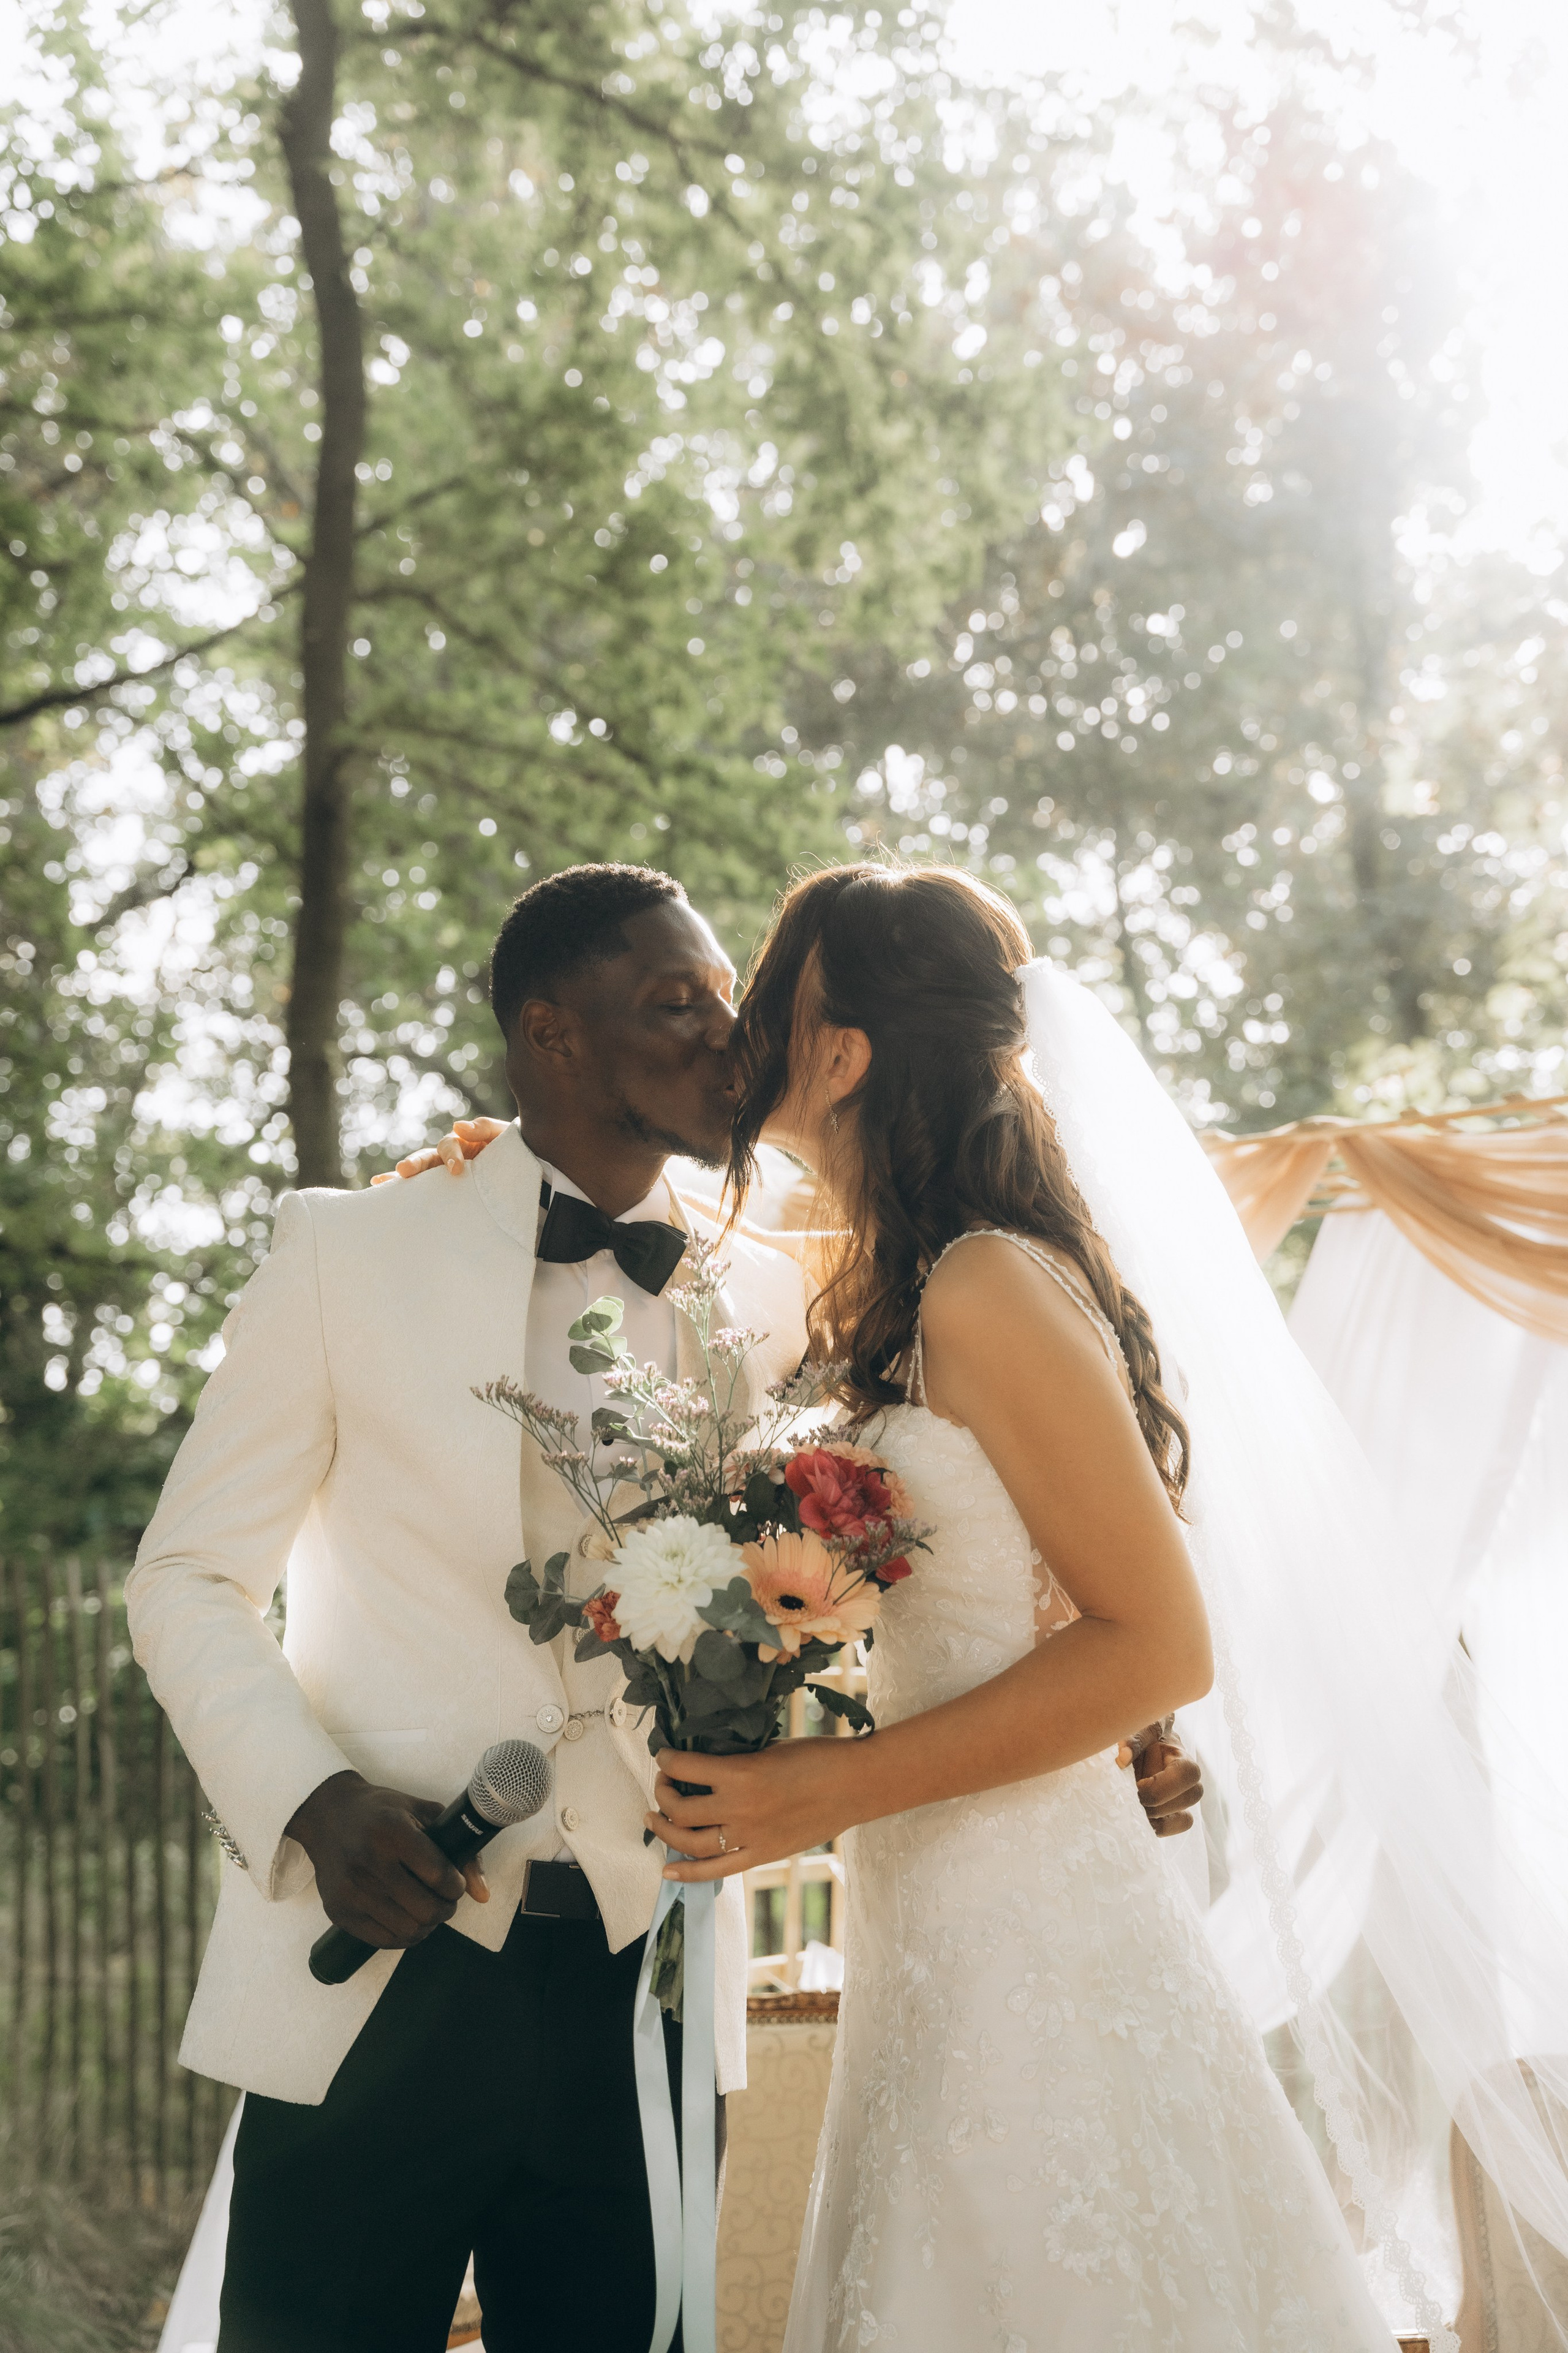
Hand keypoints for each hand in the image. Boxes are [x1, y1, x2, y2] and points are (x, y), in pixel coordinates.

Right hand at [285, 1770, 488, 1944]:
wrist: (328, 1815)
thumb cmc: (384, 1812)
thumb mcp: (426, 1815)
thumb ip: (461, 1850)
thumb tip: (483, 1895)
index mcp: (393, 1830)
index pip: (440, 1876)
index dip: (456, 1886)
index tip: (454, 1882)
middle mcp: (368, 1860)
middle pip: (427, 1909)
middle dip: (445, 1909)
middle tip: (444, 1899)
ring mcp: (350, 1889)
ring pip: (408, 1930)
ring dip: (427, 1925)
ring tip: (425, 1909)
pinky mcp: (338, 1910)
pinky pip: (383, 1941)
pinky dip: (404, 1937)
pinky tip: (407, 1920)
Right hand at [368, 1115, 509, 1186]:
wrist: (529, 1172)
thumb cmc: (514, 1150)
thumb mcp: (504, 1136)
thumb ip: (486, 1128)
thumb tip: (458, 1126)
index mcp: (462, 1144)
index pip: (448, 1146)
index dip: (451, 1155)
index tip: (456, 1169)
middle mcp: (448, 1159)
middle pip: (426, 1159)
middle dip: (414, 1164)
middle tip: (402, 1172)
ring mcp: (445, 1176)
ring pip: (421, 1175)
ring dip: (402, 1179)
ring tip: (381, 1184)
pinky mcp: (448, 1193)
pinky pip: (425, 1193)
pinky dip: (406, 1195)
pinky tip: (385, 1198)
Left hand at [646, 1742, 859, 1882]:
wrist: (855, 1786)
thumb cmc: (817, 1757)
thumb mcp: (770, 1749)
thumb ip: (736, 1761)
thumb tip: (704, 1765)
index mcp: (741, 1774)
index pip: (686, 1767)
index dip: (667, 1760)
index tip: (664, 1755)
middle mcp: (739, 1809)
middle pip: (680, 1809)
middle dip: (662, 1793)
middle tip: (662, 1783)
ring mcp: (749, 1837)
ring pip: (690, 1842)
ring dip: (665, 1829)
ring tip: (654, 1818)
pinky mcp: (761, 1855)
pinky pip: (716, 1870)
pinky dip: (687, 1872)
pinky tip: (668, 1867)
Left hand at [1117, 1723, 1202, 1837]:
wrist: (1142, 1751)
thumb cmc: (1143, 1739)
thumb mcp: (1139, 1730)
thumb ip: (1133, 1739)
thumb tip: (1123, 1757)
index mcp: (1182, 1759)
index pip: (1186, 1774)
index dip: (1161, 1786)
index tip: (1137, 1785)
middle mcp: (1190, 1782)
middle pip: (1190, 1798)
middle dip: (1157, 1802)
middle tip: (1134, 1797)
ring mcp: (1184, 1801)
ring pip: (1185, 1819)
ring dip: (1158, 1816)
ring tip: (1135, 1806)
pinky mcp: (1175, 1815)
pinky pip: (1177, 1828)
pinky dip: (1159, 1827)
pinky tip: (1140, 1817)